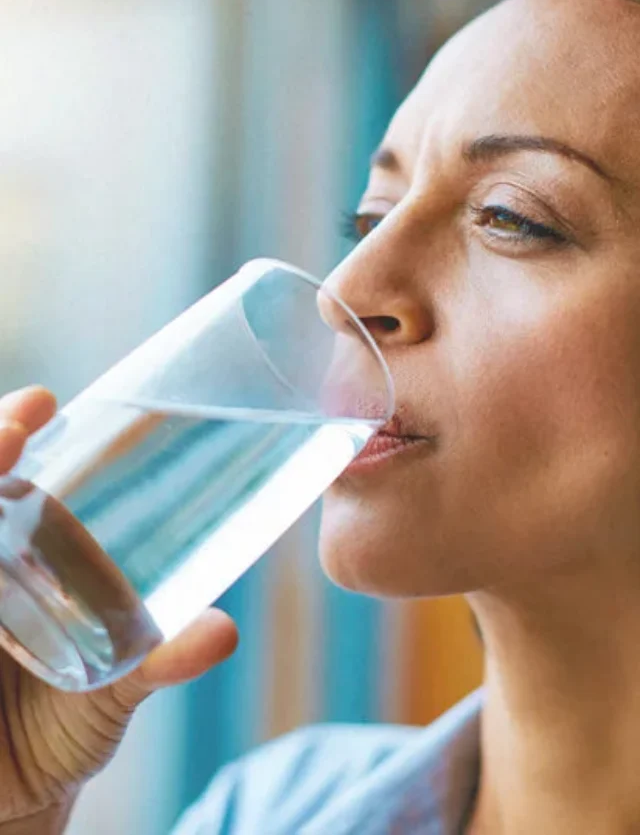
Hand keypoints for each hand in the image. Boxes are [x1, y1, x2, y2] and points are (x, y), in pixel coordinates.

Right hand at [0, 388, 238, 829]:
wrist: (23, 790)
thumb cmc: (68, 717)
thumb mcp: (121, 683)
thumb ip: (165, 658)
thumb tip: (225, 630)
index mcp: (21, 547)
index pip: (8, 469)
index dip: (13, 428)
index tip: (44, 402)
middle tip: (19, 428)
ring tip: (2, 454)